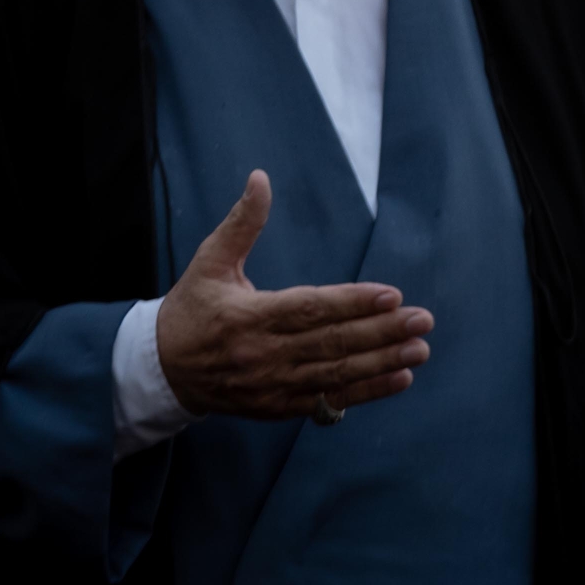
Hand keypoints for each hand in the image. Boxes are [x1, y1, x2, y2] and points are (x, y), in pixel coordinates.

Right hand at [154, 170, 431, 421]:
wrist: (162, 371)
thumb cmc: (191, 308)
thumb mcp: (209, 261)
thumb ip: (241, 223)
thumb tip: (261, 178)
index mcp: (248, 316)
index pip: (309, 309)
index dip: (352, 303)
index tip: (392, 294)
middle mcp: (263, 354)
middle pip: (331, 344)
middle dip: (381, 333)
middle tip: (422, 320)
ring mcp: (272, 385)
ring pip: (335, 375)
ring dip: (381, 364)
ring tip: (419, 350)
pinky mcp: (278, 407)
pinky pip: (328, 401)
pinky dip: (365, 392)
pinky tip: (399, 379)